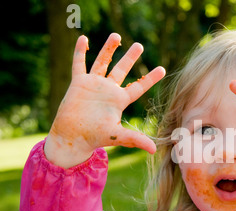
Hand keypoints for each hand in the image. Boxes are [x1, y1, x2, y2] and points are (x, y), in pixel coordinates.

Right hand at [45, 33, 164, 167]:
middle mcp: (108, 90)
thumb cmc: (95, 137)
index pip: (139, 86)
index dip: (151, 78)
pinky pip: (79, 64)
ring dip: (108, 49)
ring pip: (102, 62)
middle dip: (130, 57)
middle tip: (139, 45)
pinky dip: (80, 51)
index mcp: (120, 100)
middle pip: (122, 70)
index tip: (162, 69)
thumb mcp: (117, 136)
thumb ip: (135, 139)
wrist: (72, 137)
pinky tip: (83, 38)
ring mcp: (93, 85)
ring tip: (116, 35)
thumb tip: (154, 149)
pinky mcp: (78, 83)